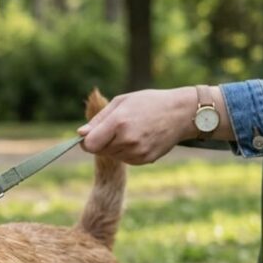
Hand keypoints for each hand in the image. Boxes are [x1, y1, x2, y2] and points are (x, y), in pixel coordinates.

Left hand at [77, 87, 197, 164]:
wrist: (181, 113)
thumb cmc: (149, 103)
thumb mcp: (121, 102)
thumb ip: (98, 119)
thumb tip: (80, 133)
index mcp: (119, 123)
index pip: (89, 145)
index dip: (86, 141)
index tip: (89, 135)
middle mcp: (127, 140)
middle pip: (99, 151)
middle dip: (101, 141)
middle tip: (116, 127)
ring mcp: (137, 152)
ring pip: (112, 156)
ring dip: (114, 146)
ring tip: (130, 130)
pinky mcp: (145, 160)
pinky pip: (125, 159)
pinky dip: (126, 151)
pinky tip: (139, 138)